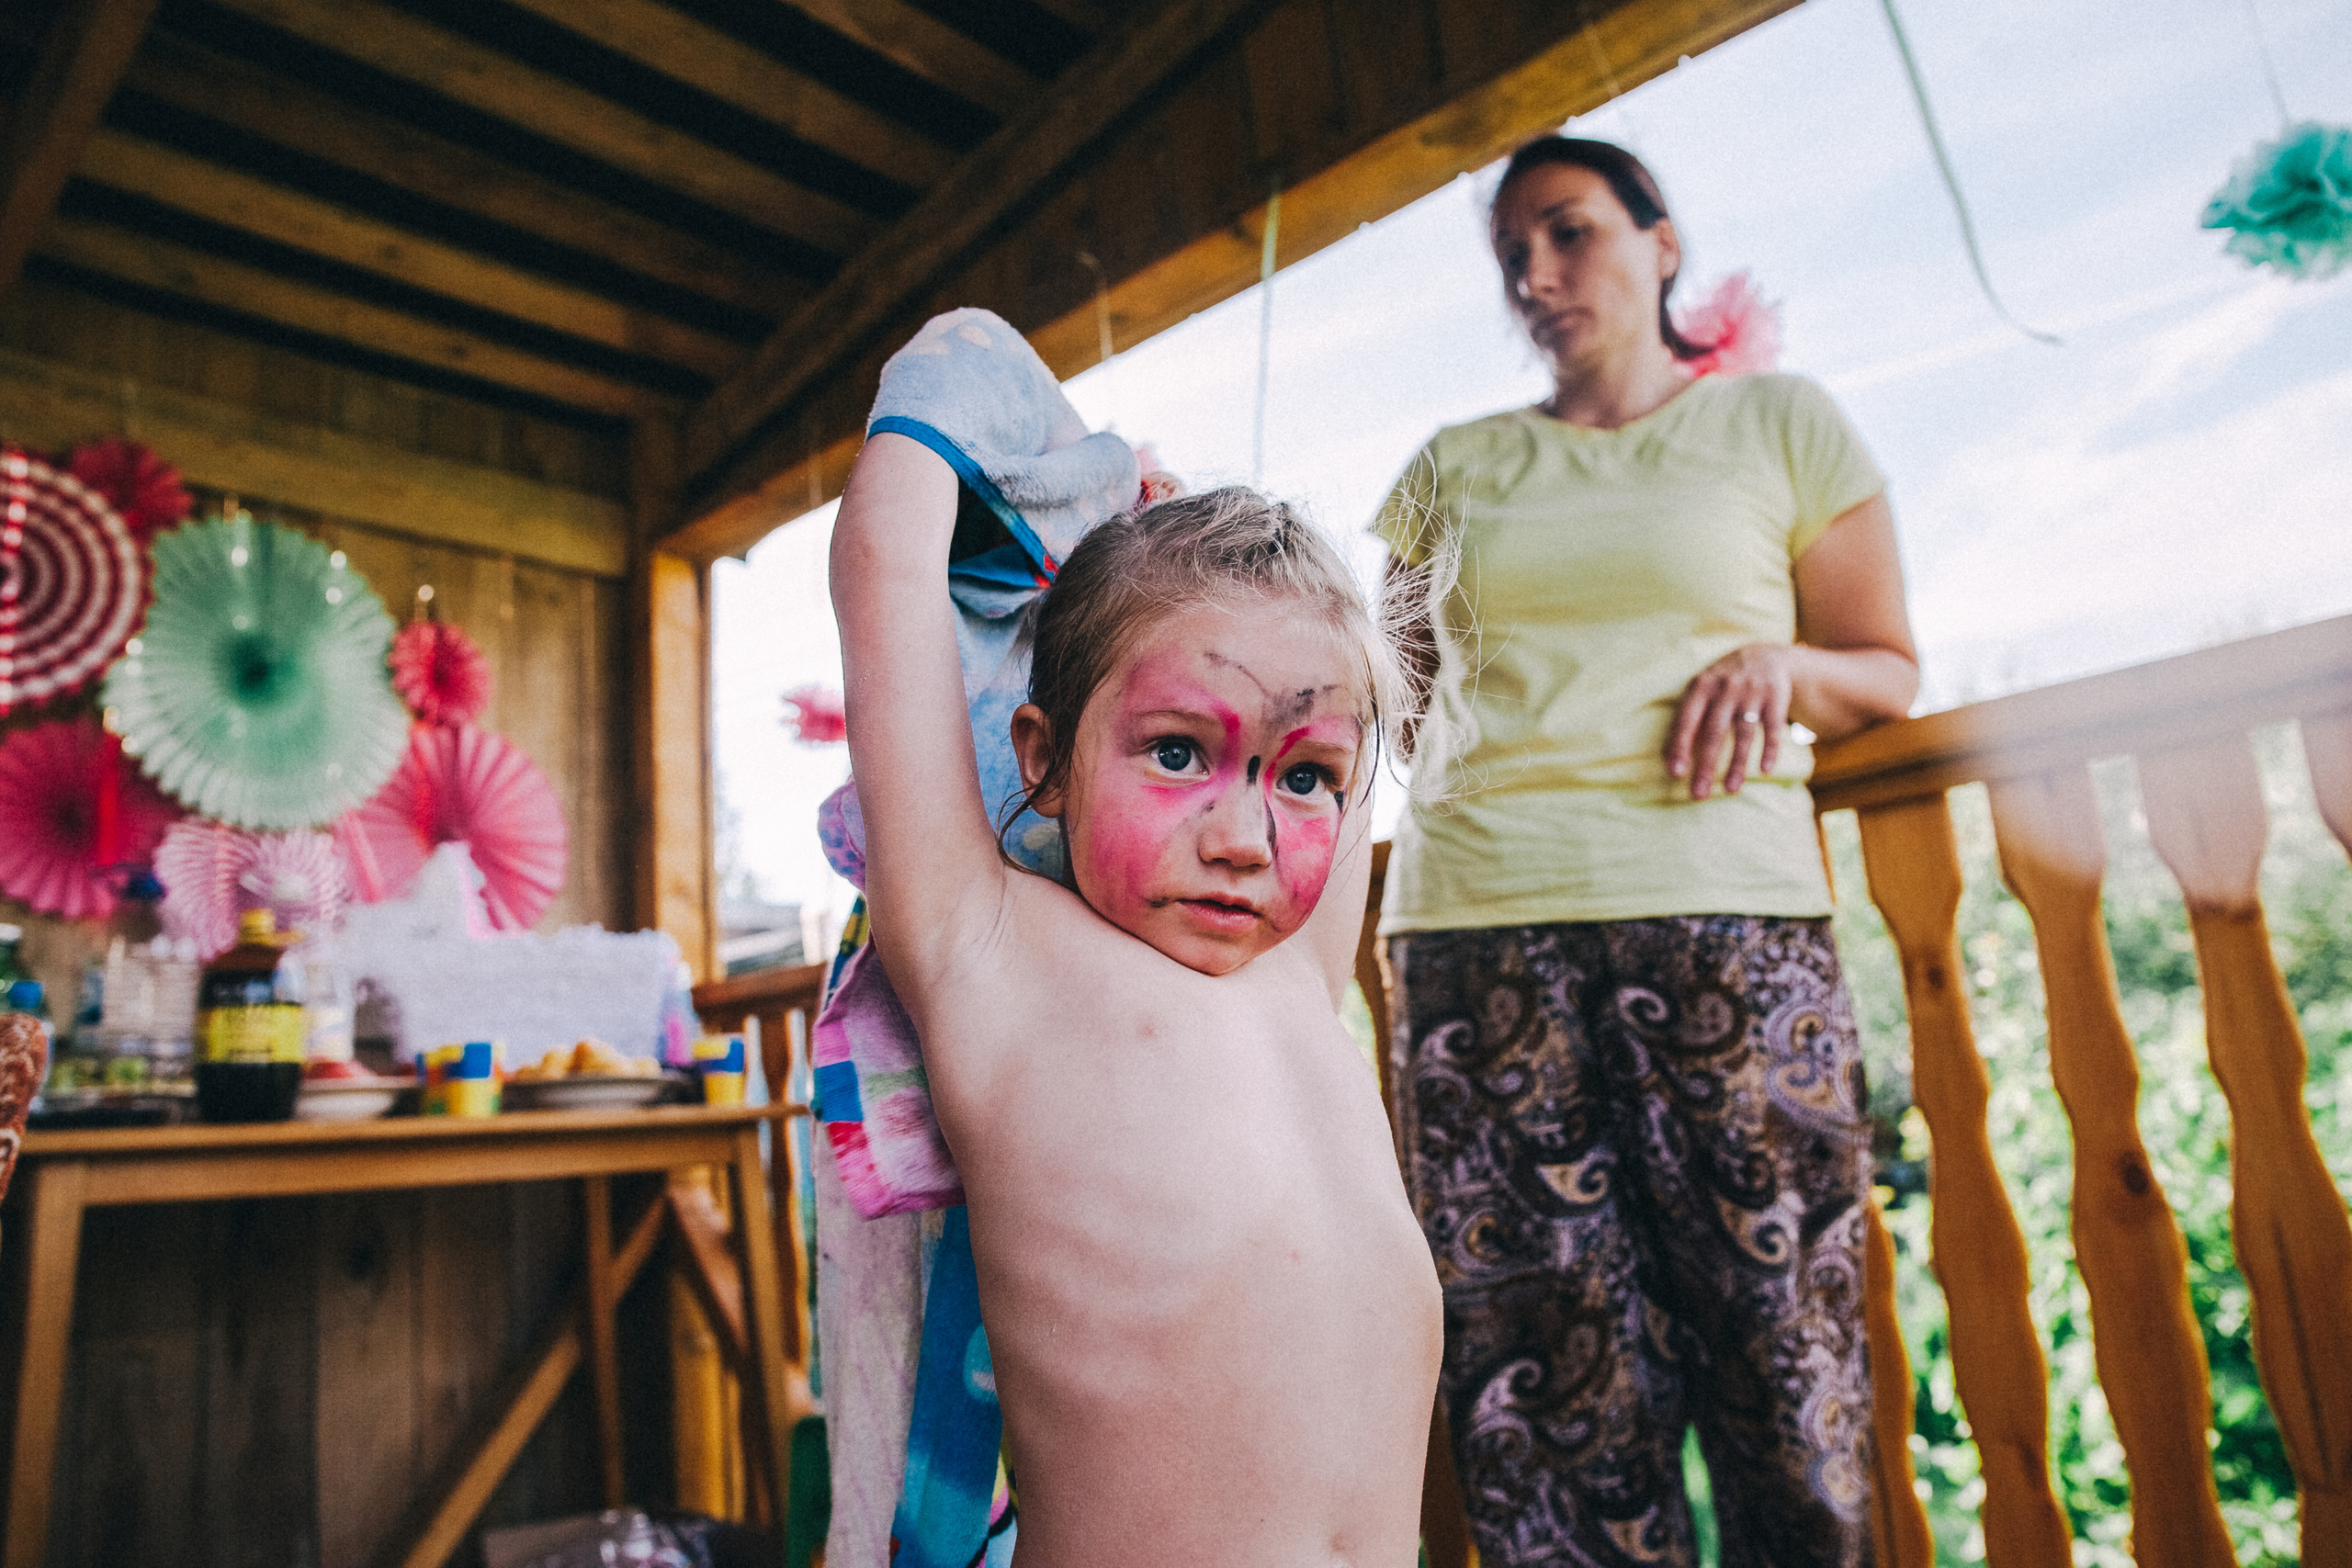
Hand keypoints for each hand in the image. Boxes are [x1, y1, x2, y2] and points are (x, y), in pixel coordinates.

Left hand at [1665, 643, 1792, 798]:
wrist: (1765, 656)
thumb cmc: (1722, 685)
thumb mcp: (1701, 691)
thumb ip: (1685, 720)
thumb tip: (1666, 759)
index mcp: (1701, 686)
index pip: (1687, 720)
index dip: (1680, 746)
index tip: (1676, 773)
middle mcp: (1726, 688)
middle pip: (1714, 732)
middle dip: (1706, 765)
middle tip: (1698, 795)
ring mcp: (1752, 693)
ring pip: (1744, 734)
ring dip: (1737, 765)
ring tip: (1730, 791)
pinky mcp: (1776, 698)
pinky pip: (1773, 729)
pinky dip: (1769, 750)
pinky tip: (1764, 771)